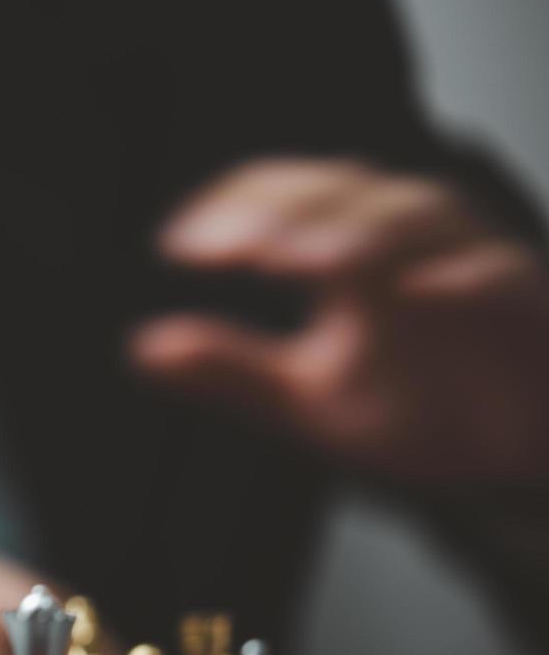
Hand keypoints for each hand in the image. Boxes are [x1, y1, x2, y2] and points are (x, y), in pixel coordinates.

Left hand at [132, 158, 548, 486]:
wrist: (525, 465)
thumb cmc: (427, 411)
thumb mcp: (309, 401)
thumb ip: (232, 369)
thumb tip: (143, 348)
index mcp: (353, 256)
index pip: (287, 199)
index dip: (234, 209)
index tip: (178, 247)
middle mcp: (411, 247)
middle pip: (350, 189)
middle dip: (288, 207)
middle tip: (234, 246)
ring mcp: (474, 269)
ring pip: (424, 215)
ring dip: (361, 228)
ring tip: (301, 259)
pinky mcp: (532, 309)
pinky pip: (506, 276)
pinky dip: (468, 276)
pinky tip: (422, 292)